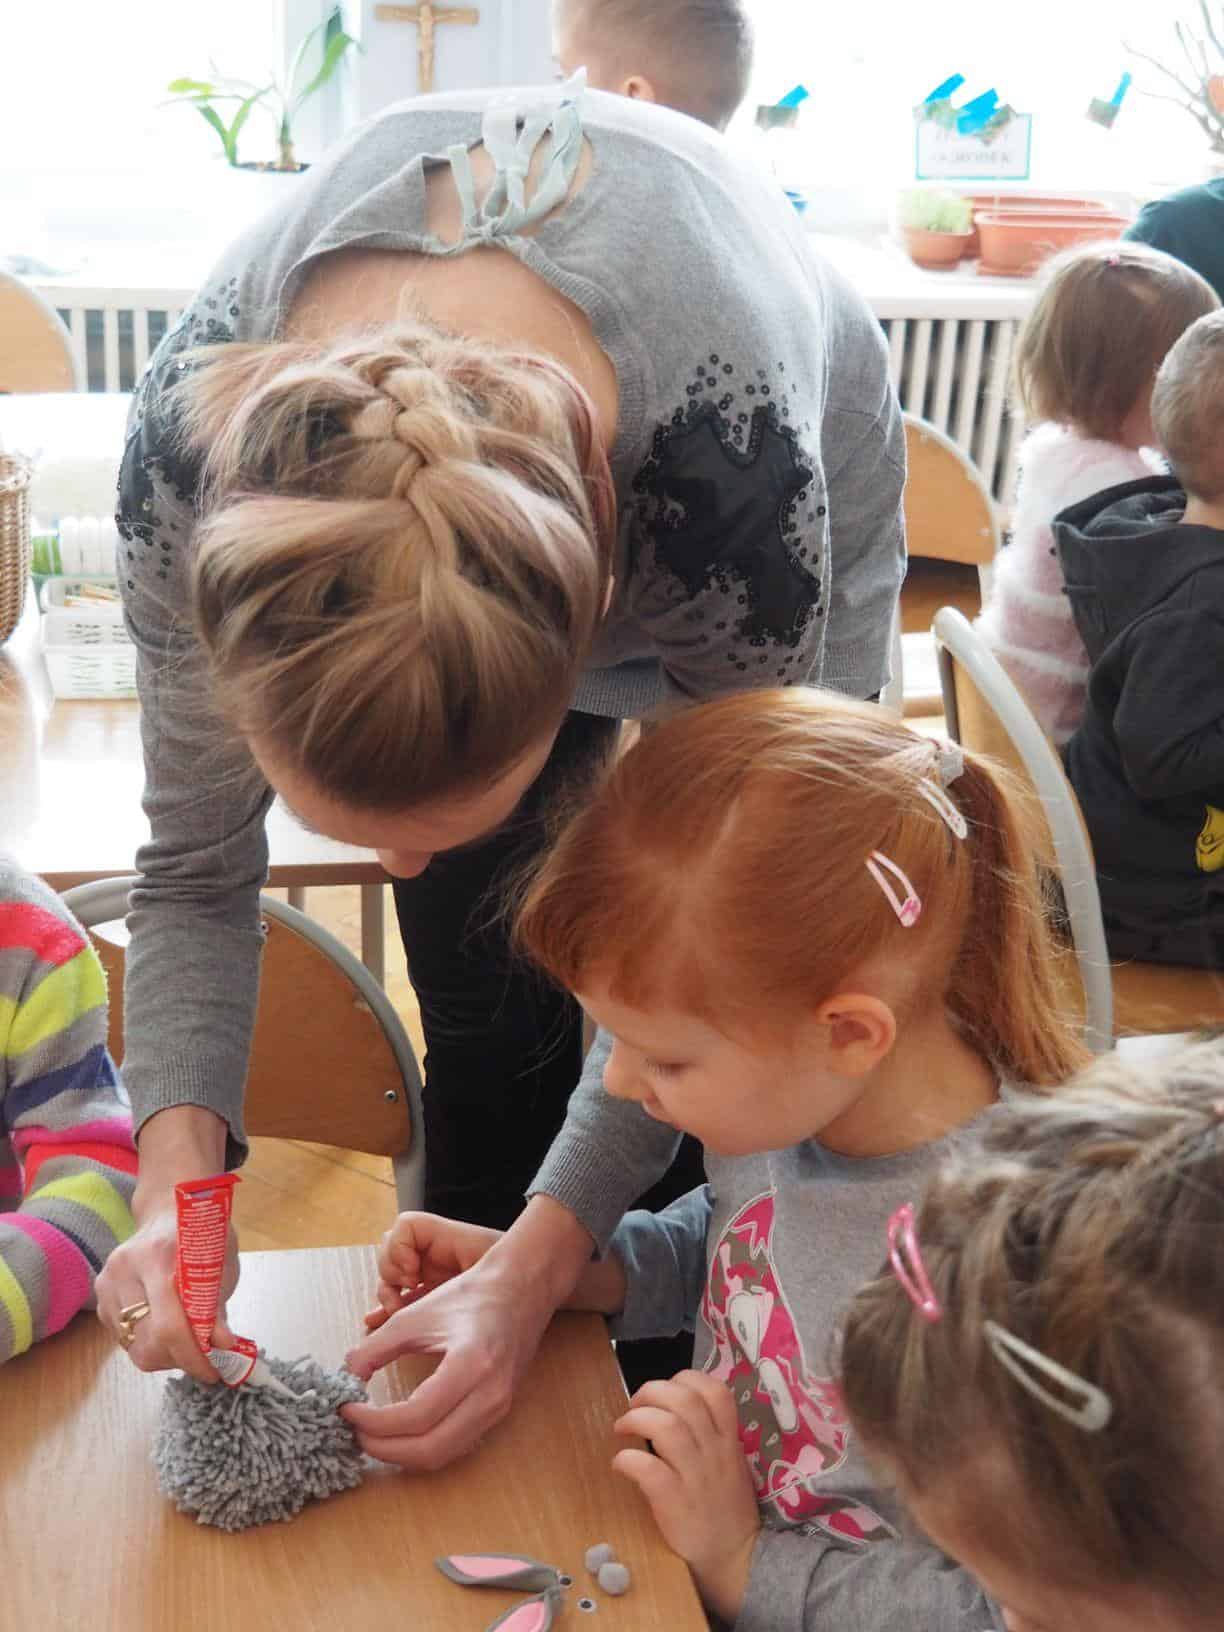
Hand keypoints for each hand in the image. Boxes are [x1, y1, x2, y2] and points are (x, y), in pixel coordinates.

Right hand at [95, 1186, 237, 1381]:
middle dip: (180, 1360)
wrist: (167, 1209)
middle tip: (204, 1358)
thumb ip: (218, 1304)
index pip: (170, 1326)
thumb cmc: (201, 1233)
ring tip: (187, 1340)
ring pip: (133, 1347)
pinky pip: (123, 1338)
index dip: (193, 1357)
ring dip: (165, 1355)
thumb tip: (222, 1346)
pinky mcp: (100, 1295)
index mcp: (159, 1256)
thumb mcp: (222, 1261)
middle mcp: (125, 1270)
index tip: (214, 1371)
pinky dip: (148, 1343)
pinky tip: (165, 1326)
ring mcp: (107, 1283)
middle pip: (147, 1342)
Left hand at [342, 1196, 595, 1470]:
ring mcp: (497, 1408)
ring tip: (372, 1433)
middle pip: (429, 1449)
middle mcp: (489, 1395)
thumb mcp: (415, 1315)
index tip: (347, 1409)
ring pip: (441, 1455)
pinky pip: (454, 1446)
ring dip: (401, 1453)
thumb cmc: (469, 1296)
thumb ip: (375, 1348)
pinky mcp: (497, 1413)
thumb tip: (345, 1379)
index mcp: (471, 1364)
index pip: (416, 1416)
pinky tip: (399, 1431)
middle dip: (383, 1447)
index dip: (374, 1421)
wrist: (520, 1288)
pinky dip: (421, 1447)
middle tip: (353, 1430)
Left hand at [613, 1370, 759, 1622]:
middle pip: (684, 1400)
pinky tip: (621, 1464)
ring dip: (636, 1419)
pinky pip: (649, 1469)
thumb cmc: (727, 1511)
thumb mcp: (730, 1465)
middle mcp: (714, 1453)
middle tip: (635, 1405)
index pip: (716, 1391)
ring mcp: (696, 1477)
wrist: (736, 1561)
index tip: (667, 1389)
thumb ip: (712, 1437)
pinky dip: (628, 1460)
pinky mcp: (675, 1504)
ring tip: (622, 1429)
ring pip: (667, 1426)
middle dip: (652, 1391)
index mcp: (729, 1441)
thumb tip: (676, 1409)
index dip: (686, 1378)